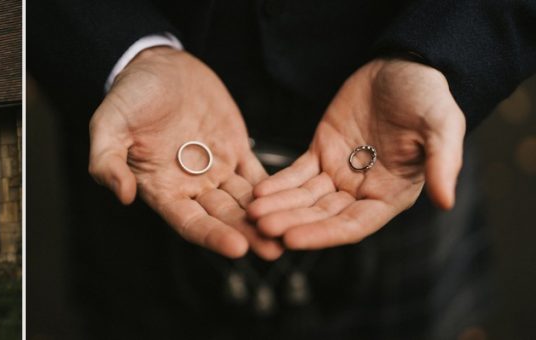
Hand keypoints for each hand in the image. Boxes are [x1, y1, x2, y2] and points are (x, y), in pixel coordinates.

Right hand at [90, 47, 281, 259]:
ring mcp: (215, 168)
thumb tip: (123, 196)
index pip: (189, 222)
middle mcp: (189, 186)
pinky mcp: (235, 149)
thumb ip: (107, 162)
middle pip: (222, 218)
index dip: (212, 236)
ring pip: (244, 202)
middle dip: (248, 235)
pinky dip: (276, 189)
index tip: (236, 248)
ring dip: (266, 219)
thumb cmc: (127, 97)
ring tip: (290, 233)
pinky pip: (258, 174)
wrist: (156, 66)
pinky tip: (295, 200)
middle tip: (273, 250)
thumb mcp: (107, 126)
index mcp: (160, 188)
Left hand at [248, 58, 465, 249]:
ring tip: (251, 213)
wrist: (403, 65)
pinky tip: (256, 192)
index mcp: (392, 194)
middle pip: (321, 215)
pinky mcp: (321, 152)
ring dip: (279, 207)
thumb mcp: (442, 125)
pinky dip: (277, 184)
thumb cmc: (429, 96)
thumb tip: (446, 202)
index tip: (293, 239)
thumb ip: (442, 163)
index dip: (323, 234)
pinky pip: (295, 173)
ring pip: (304, 198)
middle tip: (260, 228)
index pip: (353, 224)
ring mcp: (339, 172)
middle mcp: (362, 191)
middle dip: (291, 222)